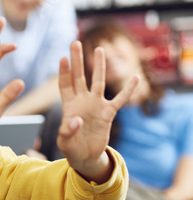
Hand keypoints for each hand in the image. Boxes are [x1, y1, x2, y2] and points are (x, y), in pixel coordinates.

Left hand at [57, 41, 138, 182]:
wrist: (85, 156)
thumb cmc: (71, 148)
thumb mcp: (64, 141)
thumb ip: (67, 131)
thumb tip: (77, 120)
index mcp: (69, 106)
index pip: (65, 84)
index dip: (64, 72)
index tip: (63, 58)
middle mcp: (82, 101)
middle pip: (79, 77)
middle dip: (77, 60)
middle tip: (75, 43)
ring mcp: (96, 105)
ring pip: (98, 82)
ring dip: (100, 66)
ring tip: (100, 49)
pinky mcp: (108, 113)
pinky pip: (120, 99)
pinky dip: (128, 90)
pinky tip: (136, 78)